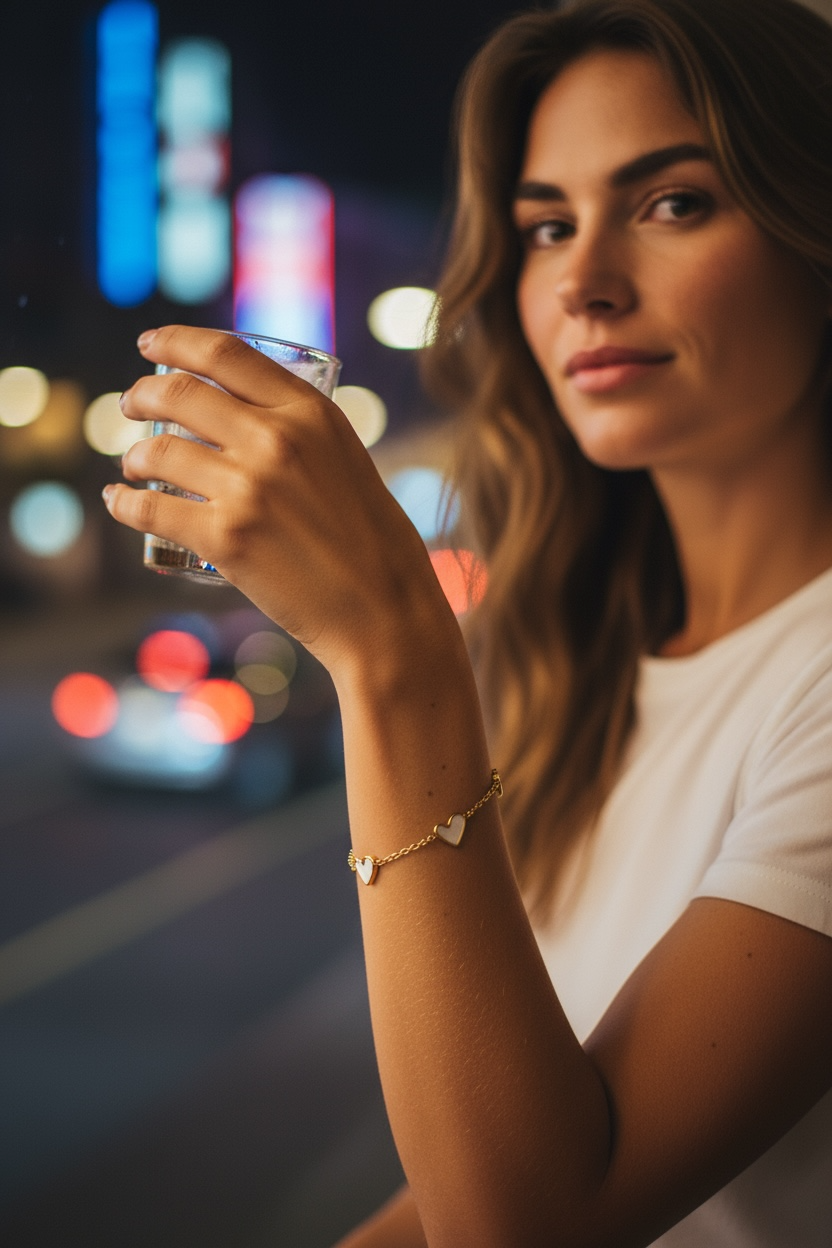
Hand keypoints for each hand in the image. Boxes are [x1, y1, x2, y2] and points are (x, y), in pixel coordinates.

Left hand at [104, 326, 454, 679]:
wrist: (385, 610)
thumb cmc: (373, 542)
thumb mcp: (347, 460)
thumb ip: (301, 433)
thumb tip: (244, 418)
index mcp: (311, 412)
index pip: (225, 354)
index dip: (176, 341)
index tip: (149, 344)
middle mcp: (275, 440)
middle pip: (180, 394)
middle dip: (142, 394)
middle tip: (131, 405)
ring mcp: (247, 489)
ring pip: (158, 452)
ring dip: (134, 456)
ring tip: (134, 465)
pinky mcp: (225, 539)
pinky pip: (150, 510)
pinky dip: (124, 504)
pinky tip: (120, 502)